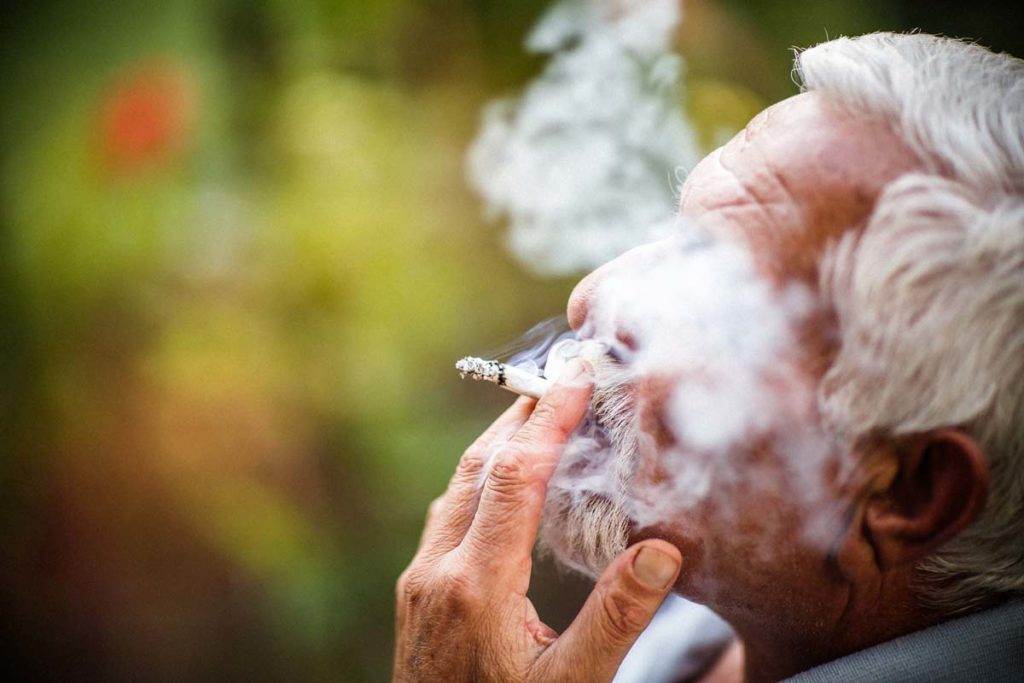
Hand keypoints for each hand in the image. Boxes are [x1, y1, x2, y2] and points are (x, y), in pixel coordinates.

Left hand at [394, 359, 682, 681]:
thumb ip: (616, 617)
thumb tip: (664, 546)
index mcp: (475, 585)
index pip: (514, 477)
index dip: (548, 420)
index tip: (578, 374)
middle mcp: (436, 570)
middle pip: (478, 468)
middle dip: (521, 414)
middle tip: (564, 374)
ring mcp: (420, 579)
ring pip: (459, 486)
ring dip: (500, 443)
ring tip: (542, 412)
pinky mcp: (418, 590)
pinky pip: (450, 511)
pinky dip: (483, 478)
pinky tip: (507, 480)